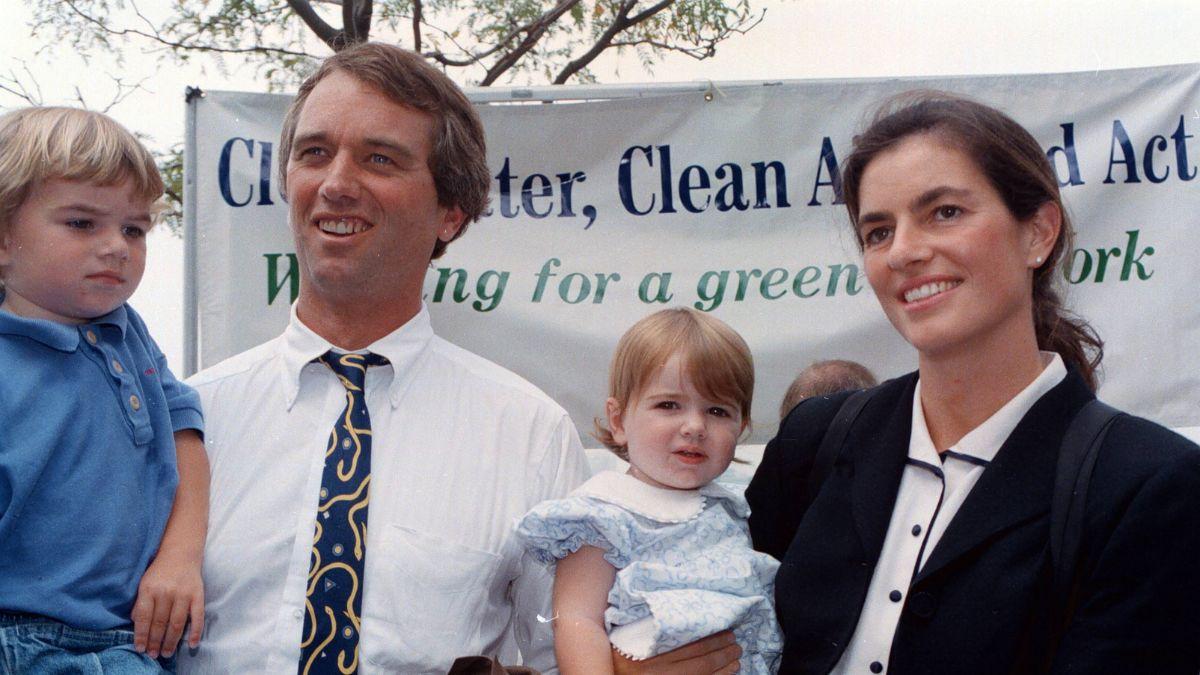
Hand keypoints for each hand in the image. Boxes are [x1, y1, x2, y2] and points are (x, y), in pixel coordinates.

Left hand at [132, 550, 204, 658]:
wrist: (181, 552)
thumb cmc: (159, 570)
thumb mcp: (144, 583)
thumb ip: (140, 603)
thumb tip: (136, 623)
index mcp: (149, 590)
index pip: (143, 618)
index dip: (141, 635)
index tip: (140, 649)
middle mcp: (166, 592)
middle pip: (159, 623)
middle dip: (155, 642)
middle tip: (153, 655)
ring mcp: (183, 594)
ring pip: (176, 623)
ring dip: (171, 641)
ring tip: (167, 653)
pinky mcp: (198, 595)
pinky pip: (197, 616)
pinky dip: (196, 631)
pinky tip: (192, 644)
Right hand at [612, 630, 741, 673]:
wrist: (608, 674)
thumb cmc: (617, 654)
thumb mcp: (628, 637)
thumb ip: (649, 627)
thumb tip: (679, 612)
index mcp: (647, 655)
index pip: (689, 646)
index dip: (712, 639)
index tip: (726, 631)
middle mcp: (657, 673)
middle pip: (700, 663)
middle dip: (722, 653)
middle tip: (736, 644)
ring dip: (723, 668)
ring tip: (736, 659)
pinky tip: (726, 674)